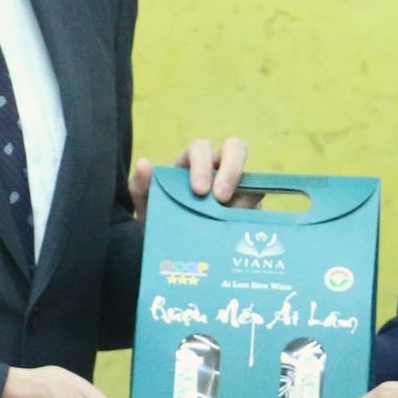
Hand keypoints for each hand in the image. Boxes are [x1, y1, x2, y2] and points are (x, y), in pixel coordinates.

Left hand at [130, 137, 259, 221]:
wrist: (171, 249)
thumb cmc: (158, 218)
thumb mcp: (146, 204)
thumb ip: (140, 185)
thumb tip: (143, 164)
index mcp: (191, 162)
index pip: (201, 148)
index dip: (203, 164)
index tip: (199, 191)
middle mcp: (217, 168)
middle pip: (236, 148)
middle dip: (231, 170)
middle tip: (220, 199)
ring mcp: (237, 188)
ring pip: (251, 180)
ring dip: (242, 198)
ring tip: (226, 221)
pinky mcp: (249, 208)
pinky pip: (257, 208)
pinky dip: (247, 218)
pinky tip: (234, 234)